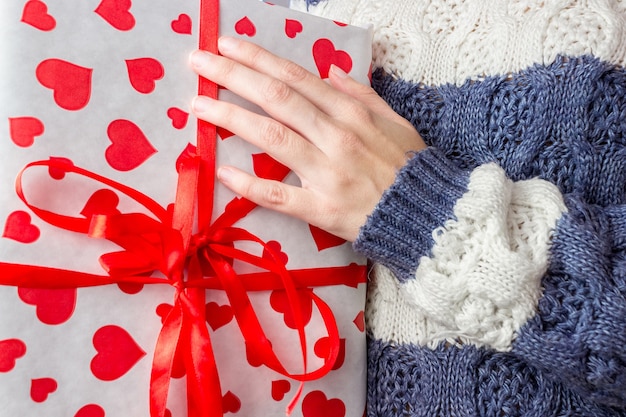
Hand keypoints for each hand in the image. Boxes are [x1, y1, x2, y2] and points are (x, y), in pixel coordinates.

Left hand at [190, 37, 425, 241]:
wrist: (430, 216)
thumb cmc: (411, 169)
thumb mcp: (396, 122)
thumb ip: (362, 96)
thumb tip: (333, 74)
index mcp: (352, 113)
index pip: (296, 78)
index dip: (259, 59)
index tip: (228, 45)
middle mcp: (335, 136)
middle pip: (276, 98)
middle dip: (233, 76)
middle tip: (199, 61)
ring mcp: (327, 173)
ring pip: (271, 137)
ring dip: (230, 118)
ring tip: (198, 105)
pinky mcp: (322, 209)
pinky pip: (278, 196)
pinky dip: (248, 185)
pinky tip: (222, 173)